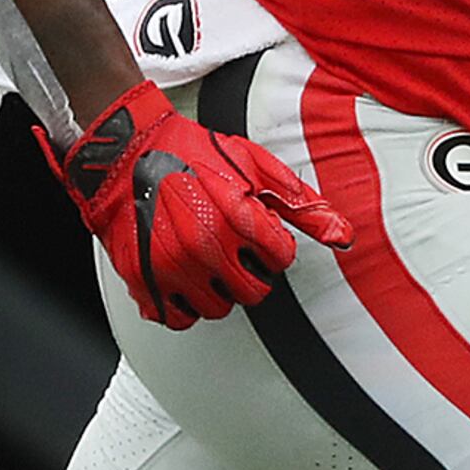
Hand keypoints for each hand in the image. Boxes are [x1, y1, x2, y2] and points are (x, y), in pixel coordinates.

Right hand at [49, 78, 352, 326]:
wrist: (126, 152)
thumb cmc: (188, 152)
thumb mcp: (253, 165)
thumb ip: (300, 203)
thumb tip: (342, 235)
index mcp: (238, 219)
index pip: (281, 260)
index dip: (275, 246)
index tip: (260, 236)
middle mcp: (205, 247)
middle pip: (253, 293)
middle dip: (252, 274)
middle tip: (237, 254)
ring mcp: (172, 266)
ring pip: (217, 308)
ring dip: (219, 291)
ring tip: (210, 263)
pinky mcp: (143, 278)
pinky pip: (176, 317)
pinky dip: (184, 305)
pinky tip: (186, 279)